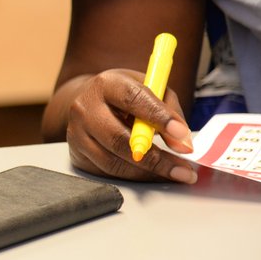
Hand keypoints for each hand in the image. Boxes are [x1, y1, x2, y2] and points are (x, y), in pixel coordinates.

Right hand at [61, 70, 196, 182]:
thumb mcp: (150, 89)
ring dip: (147, 171)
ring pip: (113, 161)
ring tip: (174, 173)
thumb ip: (169, 109)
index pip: (132, 99)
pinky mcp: (77, 153)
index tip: (181, 133)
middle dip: (156, 157)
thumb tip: (182, 142)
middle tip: (182, 168)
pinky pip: (107, 171)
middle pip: (119, 138)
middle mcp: (85, 108)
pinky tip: (152, 173)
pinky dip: (134, 175)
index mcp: (106, 84)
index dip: (159, 116)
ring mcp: (77, 133)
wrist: (88, 104)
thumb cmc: (124, 96)